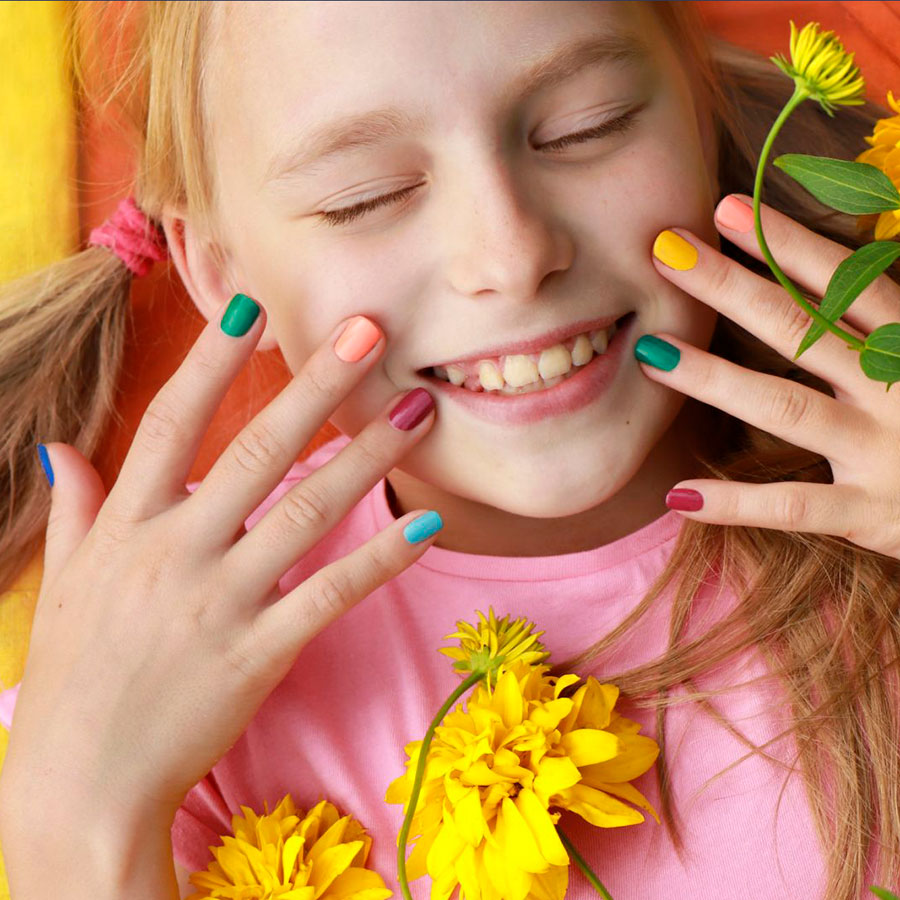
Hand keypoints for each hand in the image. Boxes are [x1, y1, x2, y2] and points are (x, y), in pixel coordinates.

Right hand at [0, 297, 437, 829]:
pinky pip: (329, 594)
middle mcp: (177, 552)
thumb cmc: (74, 678)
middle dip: (315, 386)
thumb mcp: (65, 583)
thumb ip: (77, 507)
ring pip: (306, 512)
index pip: (172, 423)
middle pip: (255, 451)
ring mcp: (220, 602)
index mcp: (129, 527)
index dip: (211, 360)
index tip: (253, 305)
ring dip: (366, 457)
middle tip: (367, 331)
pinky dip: (378, 559)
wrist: (80, 785)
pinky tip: (425, 527)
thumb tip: (63, 447)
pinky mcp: (258, 653)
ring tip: (416, 413)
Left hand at [639, 193, 899, 561]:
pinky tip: (678, 495)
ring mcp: (885, 451)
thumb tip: (818, 287)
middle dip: (732, 287)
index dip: (788, 245)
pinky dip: (736, 502)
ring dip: (714, 379)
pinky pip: (795, 506)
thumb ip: (873, 333)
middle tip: (666, 251)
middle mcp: (897, 389)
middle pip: (803, 330)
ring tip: (651, 354)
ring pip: (786, 407)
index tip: (728, 209)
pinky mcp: (872, 512)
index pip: (846, 283)